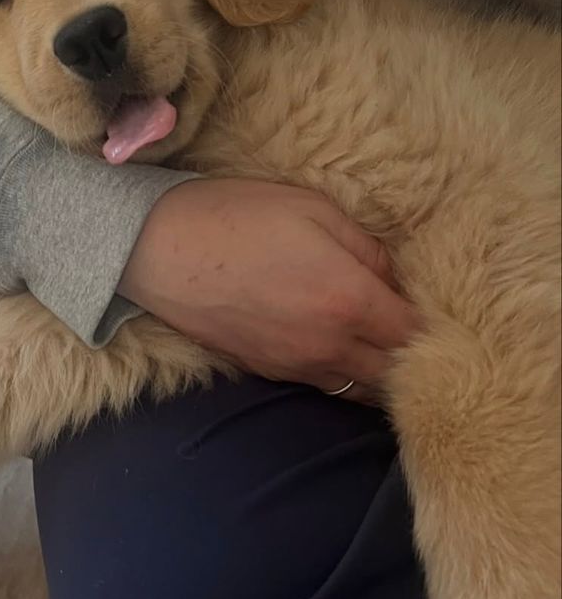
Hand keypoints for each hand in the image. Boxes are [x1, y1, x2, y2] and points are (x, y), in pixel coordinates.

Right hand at [118, 179, 418, 403]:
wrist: (159, 248)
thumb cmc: (236, 216)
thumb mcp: (313, 208)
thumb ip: (367, 247)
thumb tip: (394, 278)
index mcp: (349, 300)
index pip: (417, 335)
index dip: (436, 327)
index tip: (440, 311)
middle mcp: (329, 345)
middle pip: (395, 375)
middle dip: (416, 360)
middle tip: (422, 336)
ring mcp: (296, 365)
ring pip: (360, 391)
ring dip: (382, 375)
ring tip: (389, 351)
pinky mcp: (268, 371)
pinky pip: (324, 385)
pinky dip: (344, 376)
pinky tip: (343, 350)